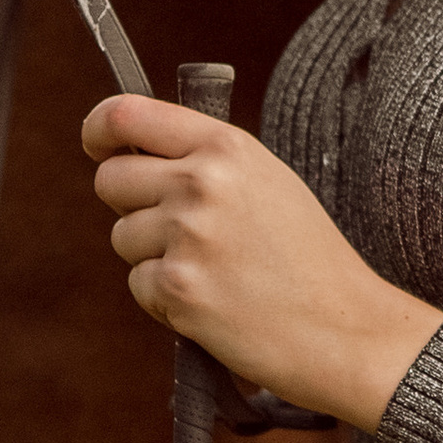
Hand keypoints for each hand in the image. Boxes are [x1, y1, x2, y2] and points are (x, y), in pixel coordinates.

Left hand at [83, 98, 442, 431]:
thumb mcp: (266, 180)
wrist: (345, 328)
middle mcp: (201, 183)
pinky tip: (214, 302)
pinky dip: (166, 300)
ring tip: (214, 271)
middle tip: (178, 230)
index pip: (126, 113)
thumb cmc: (308, 257)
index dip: (99, 129)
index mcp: (225, 146)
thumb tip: (132, 153)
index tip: (97, 144)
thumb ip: (205, 159)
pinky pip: (139, 284)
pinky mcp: (178, 289)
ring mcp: (188, 236)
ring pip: (123, 236)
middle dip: (129, 205)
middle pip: (110, 179)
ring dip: (154, 258)